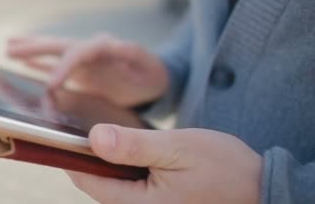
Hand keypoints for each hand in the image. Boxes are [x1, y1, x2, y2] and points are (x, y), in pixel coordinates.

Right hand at [7, 34, 168, 106]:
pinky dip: (39, 65)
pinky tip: (23, 65)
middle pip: (58, 46)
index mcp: (104, 47)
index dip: (63, 67)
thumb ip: (132, 53)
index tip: (49, 86)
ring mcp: (83, 60)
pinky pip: (55, 66)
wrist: (154, 80)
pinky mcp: (80, 71)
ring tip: (8, 48)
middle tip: (10, 49)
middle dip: (35, 47)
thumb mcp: (148, 65)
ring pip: (52, 52)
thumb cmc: (152, 75)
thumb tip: (113, 43)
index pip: (78, 53)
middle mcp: (89, 50)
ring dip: (31, 50)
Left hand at [68, 125, 262, 202]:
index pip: (87, 180)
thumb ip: (133, 146)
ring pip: (110, 182)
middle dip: (86, 153)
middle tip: (79, 121)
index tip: (56, 129)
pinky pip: (126, 184)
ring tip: (100, 129)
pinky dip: (120, 164)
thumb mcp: (177, 148)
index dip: (69, 153)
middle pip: (96, 182)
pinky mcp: (155, 203)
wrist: (260, 187)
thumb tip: (93, 138)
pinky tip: (123, 144)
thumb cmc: (223, 168)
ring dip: (104, 158)